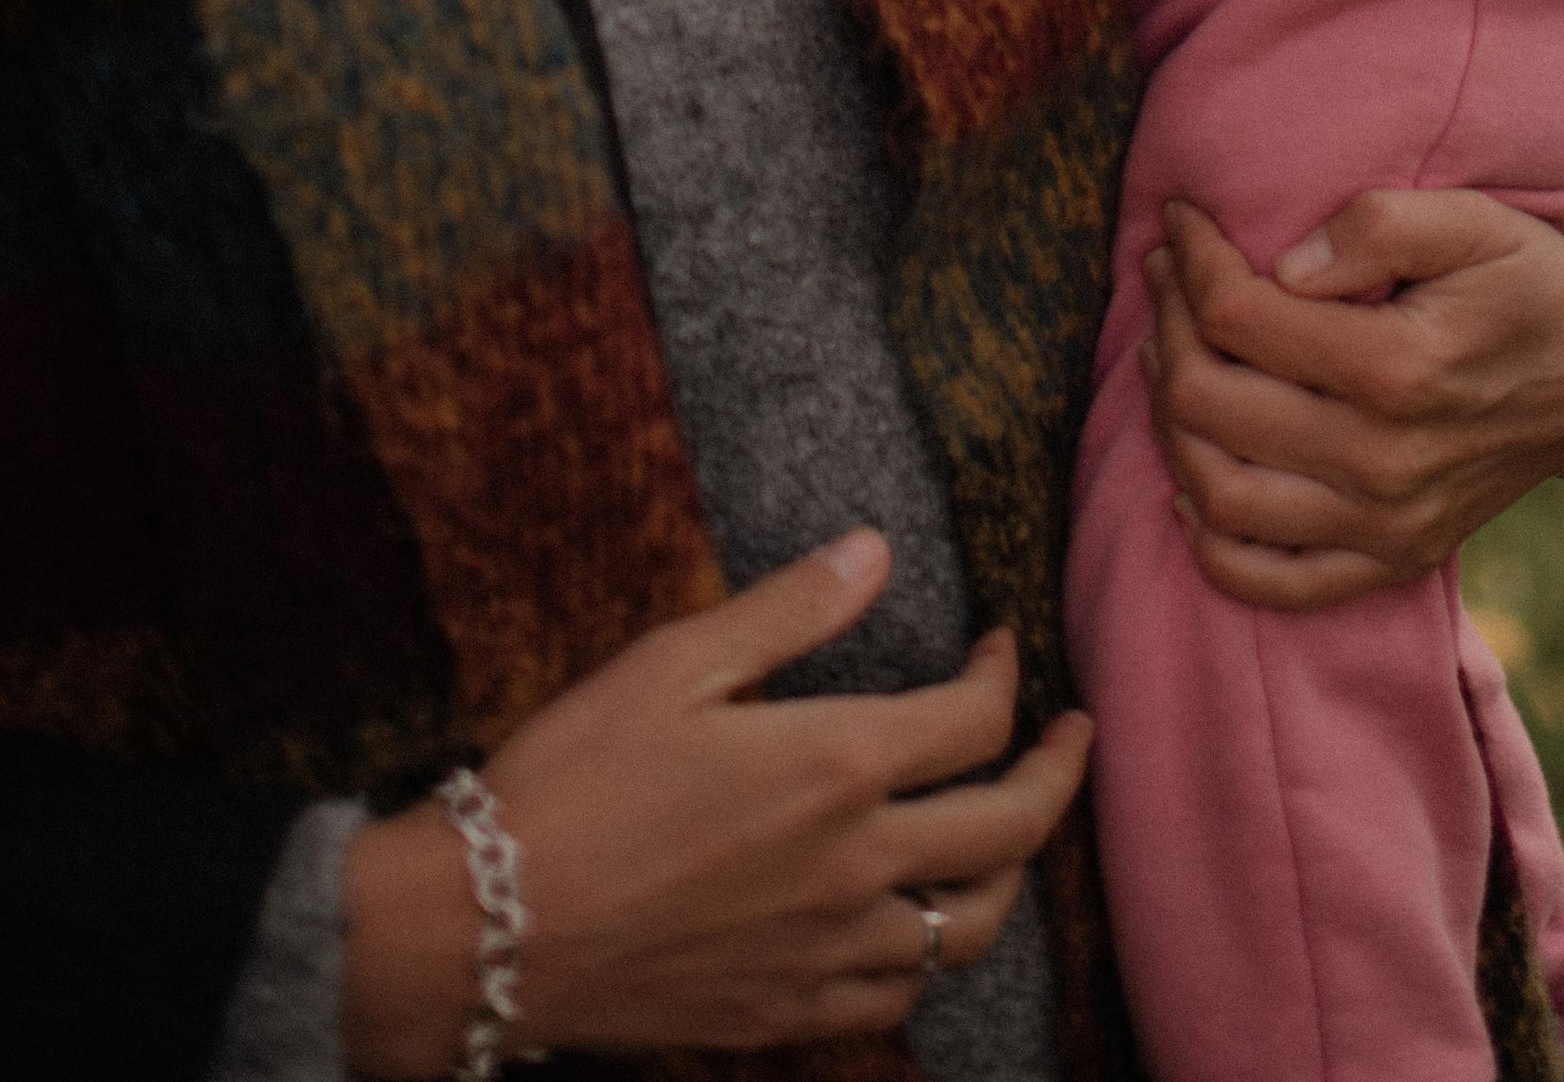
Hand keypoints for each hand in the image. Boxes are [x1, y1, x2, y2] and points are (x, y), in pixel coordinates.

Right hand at [341, 530, 1090, 1074]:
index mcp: (833, 766)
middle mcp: (853, 868)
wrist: (489, 925)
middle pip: (1012, 829)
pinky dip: (928, 959)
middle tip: (1075, 735)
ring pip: (971, 929)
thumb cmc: (573, 780)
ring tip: (1011, 832)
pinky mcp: (786, 1013)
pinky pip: (899, 998)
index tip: (1001, 646)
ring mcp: (826, 953)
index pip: (976, 722)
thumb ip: (789, 610)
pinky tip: (915, 926)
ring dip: (1010, 874)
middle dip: (1061, 773)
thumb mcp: (674, 662)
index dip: (1006, 675)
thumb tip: (875, 550)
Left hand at [1143, 191, 1563, 612]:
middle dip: (1168, 326)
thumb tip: (1285, 267)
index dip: (1193, 261)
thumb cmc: (1528, 277)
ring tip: (1167, 356)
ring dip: (1168, 423)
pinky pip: (1272, 583)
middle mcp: (1386, 462)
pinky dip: (1210, 543)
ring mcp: (1387, 525)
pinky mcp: (1393, 560)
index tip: (1182, 220)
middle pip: (1210, 405)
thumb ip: (1376, 226)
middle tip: (1165, 275)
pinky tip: (1189, 484)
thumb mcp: (1472, 219)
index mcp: (1401, 369)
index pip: (1240, 318)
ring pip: (1220, 496)